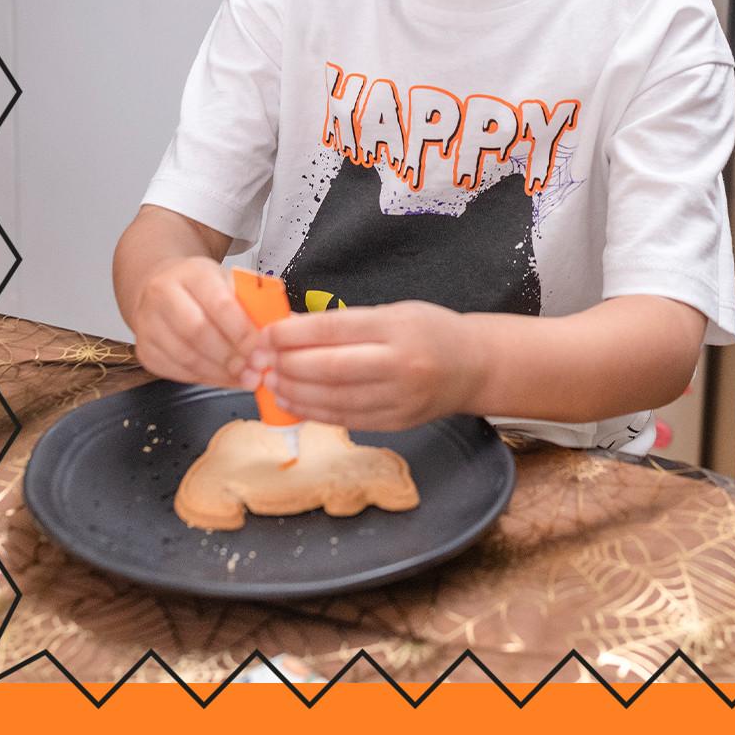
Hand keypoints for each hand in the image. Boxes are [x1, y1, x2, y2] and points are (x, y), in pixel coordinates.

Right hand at [133, 256, 259, 387]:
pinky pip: (176, 371)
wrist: (161, 285)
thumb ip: (254, 301)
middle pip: (198, 332)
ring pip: (185, 356)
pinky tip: (224, 378)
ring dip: (220, 373)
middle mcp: (163, 294)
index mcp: (191, 273)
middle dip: (231, 357)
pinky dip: (205, 379)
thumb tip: (282, 326)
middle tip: (256, 370)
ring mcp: (148, 323)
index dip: (243, 331)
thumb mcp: (229, 281)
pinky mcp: (144, 349)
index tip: (263, 349)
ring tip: (245, 378)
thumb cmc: (202, 286)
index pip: (219, 303)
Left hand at [243, 301, 479, 430]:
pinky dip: (314, 412)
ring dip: (295, 393)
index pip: (336, 329)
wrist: (474, 367)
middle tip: (261, 361)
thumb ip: (345, 323)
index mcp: (397, 327)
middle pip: (332, 368)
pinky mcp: (396, 423)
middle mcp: (400, 364)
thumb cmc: (429, 331)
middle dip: (289, 365)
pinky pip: (346, 419)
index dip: (295, 334)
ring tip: (270, 383)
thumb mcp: (393, 312)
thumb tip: (291, 328)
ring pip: (335, 399)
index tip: (267, 334)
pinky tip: (293, 403)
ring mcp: (399, 398)